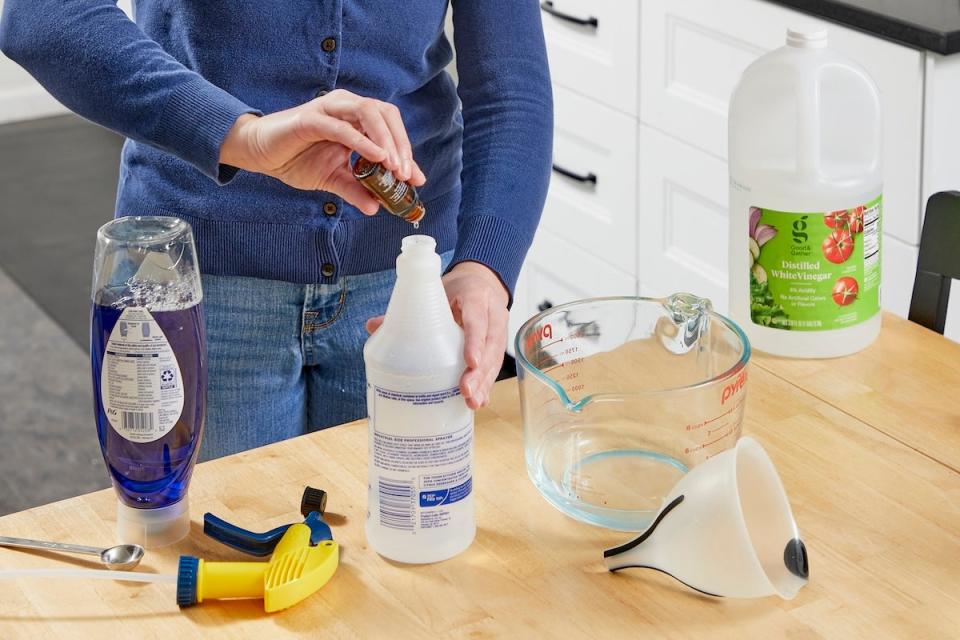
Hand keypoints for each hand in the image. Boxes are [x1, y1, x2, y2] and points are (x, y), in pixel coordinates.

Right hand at [220, 89, 426, 213]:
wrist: (260, 154)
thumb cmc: (296, 159)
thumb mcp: (332, 180)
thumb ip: (356, 190)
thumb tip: (376, 208)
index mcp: (355, 118)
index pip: (390, 128)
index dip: (407, 151)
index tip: (417, 180)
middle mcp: (346, 107)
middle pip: (385, 114)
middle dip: (401, 145)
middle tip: (407, 174)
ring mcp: (329, 109)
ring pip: (368, 113)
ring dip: (386, 140)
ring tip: (395, 167)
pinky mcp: (311, 118)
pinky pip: (342, 126)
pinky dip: (362, 141)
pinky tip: (376, 158)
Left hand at [365, 261, 509, 408]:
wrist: (482, 282)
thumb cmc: (457, 289)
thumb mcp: (437, 291)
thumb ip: (411, 308)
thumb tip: (372, 326)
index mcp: (477, 297)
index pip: (478, 319)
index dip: (475, 340)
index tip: (469, 361)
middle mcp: (493, 314)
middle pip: (490, 345)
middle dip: (479, 372)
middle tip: (465, 391)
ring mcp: (499, 331)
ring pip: (494, 359)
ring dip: (483, 383)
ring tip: (471, 402)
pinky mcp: (497, 347)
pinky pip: (494, 367)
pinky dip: (486, 385)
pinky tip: (478, 402)